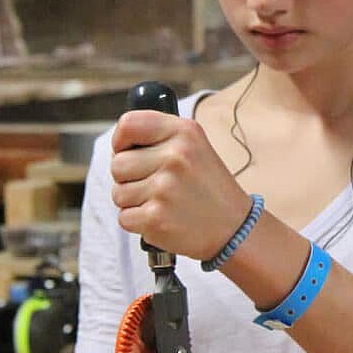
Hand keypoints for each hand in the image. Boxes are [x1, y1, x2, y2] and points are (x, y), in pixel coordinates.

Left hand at [110, 109, 252, 260]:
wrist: (234, 227)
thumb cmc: (208, 187)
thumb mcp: (195, 146)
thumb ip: (160, 137)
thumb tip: (119, 145)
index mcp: (183, 133)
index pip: (128, 124)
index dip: (121, 141)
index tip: (127, 152)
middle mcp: (175, 157)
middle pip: (117, 164)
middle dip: (129, 178)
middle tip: (156, 185)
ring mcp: (165, 188)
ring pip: (118, 193)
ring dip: (134, 202)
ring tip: (162, 202)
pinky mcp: (156, 218)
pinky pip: (124, 217)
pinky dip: (138, 222)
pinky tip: (162, 218)